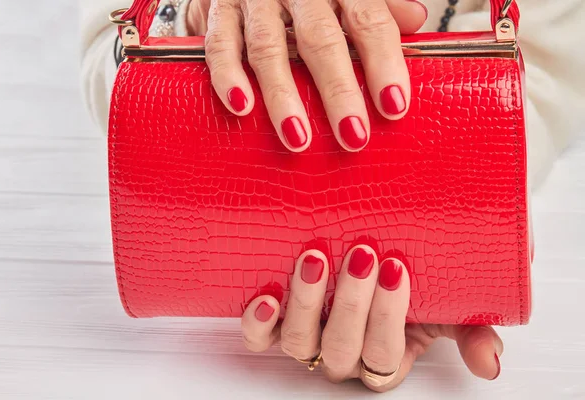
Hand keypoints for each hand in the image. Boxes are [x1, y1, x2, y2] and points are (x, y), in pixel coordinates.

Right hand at [185, 0, 427, 151]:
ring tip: (299, 137)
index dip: (383, 63)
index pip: (368, 20)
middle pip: (321, 39)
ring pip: (268, 47)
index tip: (394, 106)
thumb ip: (378, 4)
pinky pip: (220, 44)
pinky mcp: (217, 9)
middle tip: (353, 135)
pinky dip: (228, 76)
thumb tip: (415, 21)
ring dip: (283, 95)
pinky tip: (242, 108)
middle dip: (338, 91)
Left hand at [241, 245, 502, 391]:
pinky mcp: (276, 323)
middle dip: (352, 304)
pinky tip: (267, 295)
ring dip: (307, 303)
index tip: (395, 267)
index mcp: (386, 353)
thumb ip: (471, 328)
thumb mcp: (447, 302)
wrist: (371, 248)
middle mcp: (344, 351)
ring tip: (316, 259)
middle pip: (342, 349)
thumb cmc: (411, 277)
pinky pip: (261, 337)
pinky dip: (260, 322)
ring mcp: (308, 337)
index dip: (387, 320)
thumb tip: (489, 364)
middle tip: (362, 255)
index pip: (385, 357)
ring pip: (300, 343)